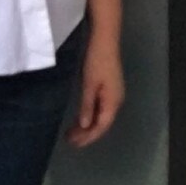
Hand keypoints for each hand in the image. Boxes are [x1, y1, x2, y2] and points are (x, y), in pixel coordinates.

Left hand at [65, 30, 124, 146]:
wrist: (105, 41)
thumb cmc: (96, 61)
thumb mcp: (89, 84)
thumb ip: (87, 106)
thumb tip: (86, 125)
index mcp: (113, 102)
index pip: (101, 126)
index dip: (88, 137)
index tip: (74, 143)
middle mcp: (116, 101)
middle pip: (102, 124)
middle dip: (86, 134)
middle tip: (69, 140)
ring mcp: (113, 95)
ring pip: (100, 117)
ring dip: (87, 126)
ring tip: (72, 133)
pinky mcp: (109, 89)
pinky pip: (100, 109)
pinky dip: (89, 116)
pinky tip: (80, 119)